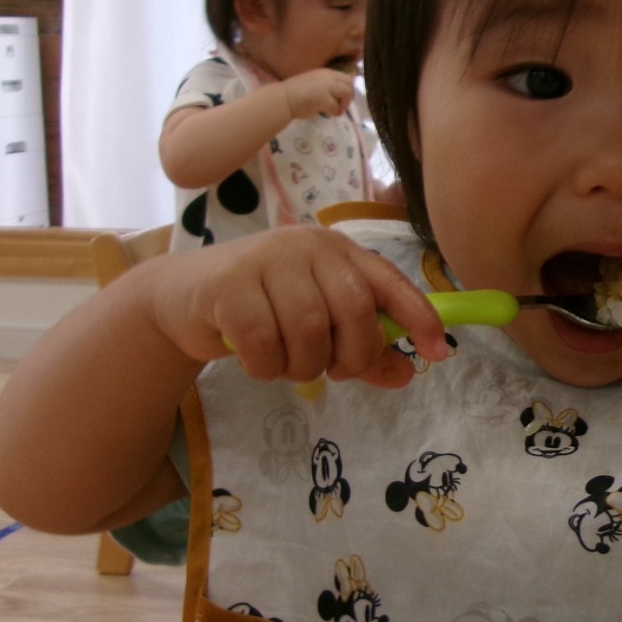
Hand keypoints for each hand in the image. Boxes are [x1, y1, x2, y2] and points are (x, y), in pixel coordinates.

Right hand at [146, 227, 447, 387]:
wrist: (183, 297)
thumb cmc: (262, 308)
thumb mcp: (317, 325)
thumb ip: (361, 349)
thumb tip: (406, 375)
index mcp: (338, 251)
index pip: (389, 282)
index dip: (419, 317)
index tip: (438, 353)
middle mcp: (307, 246)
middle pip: (354, 312)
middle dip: (352, 356)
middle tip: (333, 371)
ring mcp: (266, 260)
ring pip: (309, 332)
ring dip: (302, 366)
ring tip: (285, 362)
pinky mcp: (229, 285)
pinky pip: (264, 344)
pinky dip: (265, 367)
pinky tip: (254, 360)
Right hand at [279, 67, 355, 121]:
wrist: (284, 98)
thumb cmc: (295, 92)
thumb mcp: (313, 84)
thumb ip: (325, 86)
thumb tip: (337, 97)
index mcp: (324, 73)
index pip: (344, 77)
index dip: (347, 87)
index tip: (342, 97)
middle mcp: (327, 77)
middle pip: (349, 83)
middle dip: (349, 95)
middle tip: (342, 104)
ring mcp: (326, 86)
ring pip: (347, 92)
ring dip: (344, 103)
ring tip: (337, 110)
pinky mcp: (324, 98)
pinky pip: (336, 106)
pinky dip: (335, 112)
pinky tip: (329, 114)